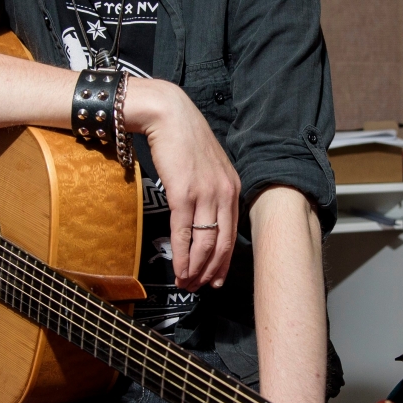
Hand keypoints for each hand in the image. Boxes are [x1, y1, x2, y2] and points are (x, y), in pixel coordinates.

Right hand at [124, 78, 239, 290]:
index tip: (217, 278)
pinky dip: (181, 254)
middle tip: (201, 287)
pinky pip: (184, 231)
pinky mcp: (183, 193)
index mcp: (233, 188)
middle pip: (222, 243)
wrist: (168, 115)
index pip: (233, 233)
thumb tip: (205, 215)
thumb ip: (212, 190)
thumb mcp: (209, 166)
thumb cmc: (184, 139)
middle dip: (211, 270)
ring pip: (205, 242)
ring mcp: (205, 194)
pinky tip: (178, 267)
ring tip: (187, 283)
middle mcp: (224, 193)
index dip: (224, 260)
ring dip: (196, 267)